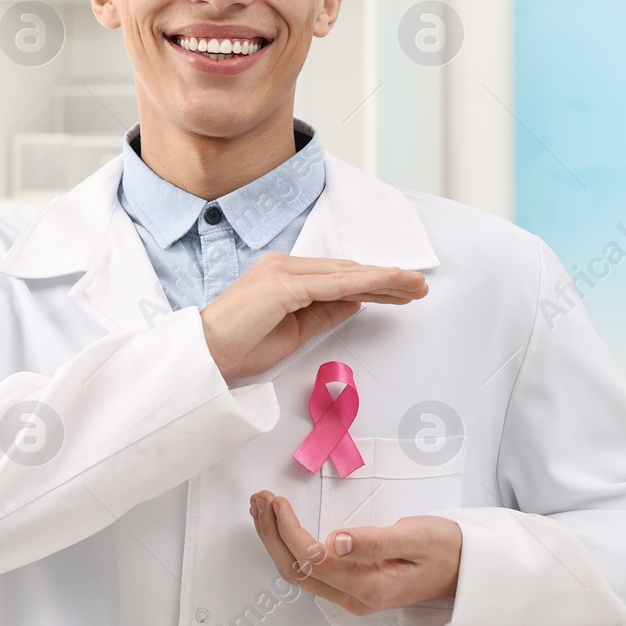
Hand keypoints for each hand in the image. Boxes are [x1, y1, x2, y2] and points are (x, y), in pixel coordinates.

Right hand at [200, 254, 427, 379]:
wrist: (204, 359)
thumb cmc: (240, 350)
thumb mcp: (295, 333)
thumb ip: (324, 314)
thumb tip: (357, 302)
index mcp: (283, 276)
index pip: (337, 277)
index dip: (373, 284)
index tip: (401, 292)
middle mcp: (283, 266)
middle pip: (346, 271)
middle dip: (387, 279)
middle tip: (420, 287)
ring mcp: (282, 273)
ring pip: (345, 274)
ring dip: (385, 279)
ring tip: (416, 286)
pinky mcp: (282, 286)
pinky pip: (333, 284)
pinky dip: (366, 284)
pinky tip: (389, 287)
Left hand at [248, 490, 461, 614]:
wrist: (467, 570)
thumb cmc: (446, 549)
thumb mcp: (416, 537)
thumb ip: (374, 541)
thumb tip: (336, 541)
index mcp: (368, 587)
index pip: (313, 559)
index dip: (288, 530)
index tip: (277, 501)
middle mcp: (354, 597)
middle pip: (295, 569)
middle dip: (270, 534)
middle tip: (258, 499)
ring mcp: (351, 595)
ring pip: (299, 571)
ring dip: (275, 539)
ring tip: (261, 508)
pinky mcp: (352, 586)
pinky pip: (310, 569)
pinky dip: (289, 544)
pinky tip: (280, 526)